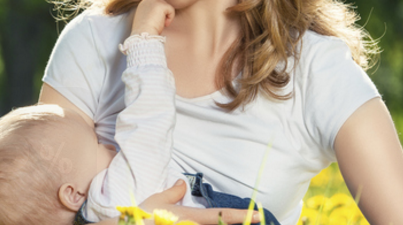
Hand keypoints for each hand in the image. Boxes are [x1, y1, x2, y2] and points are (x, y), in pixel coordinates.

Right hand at [131, 0, 174, 35]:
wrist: (143, 34)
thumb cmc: (145, 31)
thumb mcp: (146, 18)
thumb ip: (152, 11)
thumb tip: (160, 13)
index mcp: (144, 3)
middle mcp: (149, 0)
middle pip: (164, 2)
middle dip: (165, 12)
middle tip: (159, 23)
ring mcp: (155, 1)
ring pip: (168, 7)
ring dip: (167, 16)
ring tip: (159, 23)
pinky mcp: (161, 5)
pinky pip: (171, 10)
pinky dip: (170, 18)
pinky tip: (164, 23)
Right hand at [139, 180, 263, 224]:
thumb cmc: (144, 216)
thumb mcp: (158, 201)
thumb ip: (174, 192)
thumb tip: (181, 182)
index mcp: (192, 217)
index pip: (223, 215)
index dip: (243, 216)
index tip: (258, 215)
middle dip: (234, 222)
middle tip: (252, 220)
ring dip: (221, 224)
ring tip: (241, 220)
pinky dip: (210, 224)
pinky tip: (213, 222)